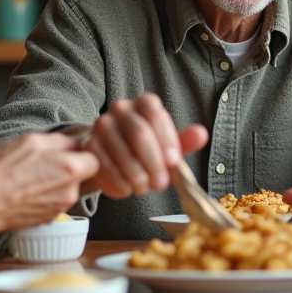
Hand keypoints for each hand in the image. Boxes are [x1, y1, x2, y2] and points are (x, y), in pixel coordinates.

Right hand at [0, 132, 98, 234]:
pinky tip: (29, 189)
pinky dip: (47, 195)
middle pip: (83, 176)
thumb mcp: (31, 141)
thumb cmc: (1, 171)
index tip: (73, 151)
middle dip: (70, 168)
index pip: (96, 159)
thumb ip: (61, 141)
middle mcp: (70, 192)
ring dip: (57, 181)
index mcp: (70, 169)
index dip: (85, 153)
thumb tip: (75, 142)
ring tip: (33, 175)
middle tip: (48, 161)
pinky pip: (56, 201)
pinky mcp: (49, 219)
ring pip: (69, 189)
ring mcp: (60, 208)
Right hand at [84, 93, 208, 198]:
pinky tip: (127, 189)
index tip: (174, 162)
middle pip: (139, 134)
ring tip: (144, 188)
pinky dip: (119, 183)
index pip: (156, 115)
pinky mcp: (89, 145)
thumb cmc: (145, 150)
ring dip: (137, 176)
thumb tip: (202, 134)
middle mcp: (121, 108)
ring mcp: (101, 125)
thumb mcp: (167, 145)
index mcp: (144, 103)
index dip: (167, 139)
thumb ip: (184, 141)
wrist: (111, 155)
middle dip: (154, 163)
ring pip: (122, 153)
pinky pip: (105, 166)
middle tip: (161, 184)